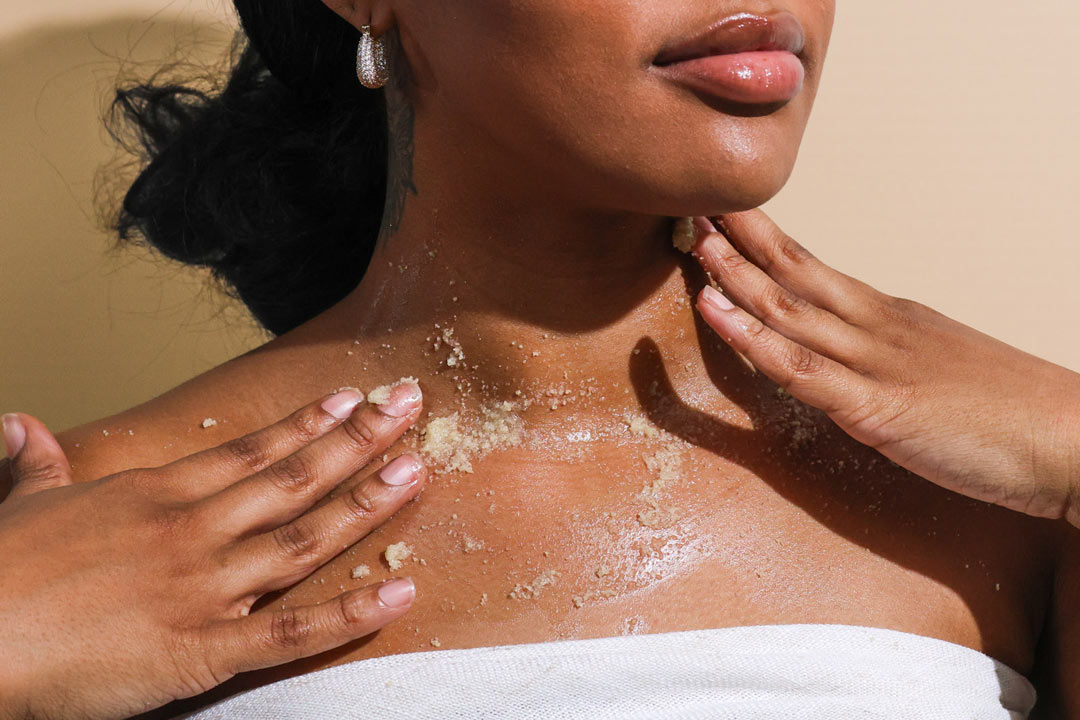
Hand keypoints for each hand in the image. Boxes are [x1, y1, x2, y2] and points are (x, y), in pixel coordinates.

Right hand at [0, 382, 426, 719]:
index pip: (249, 450)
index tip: (351, 397)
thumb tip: (19, 425)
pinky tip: (399, 595)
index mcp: (156, 495)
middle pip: (293, 478)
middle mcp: (192, 530)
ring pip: (304, 540)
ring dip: (366, 505)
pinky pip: (291, 631)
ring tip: (417, 473)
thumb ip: (38, 464)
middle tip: (409, 406)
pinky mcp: (201, 649)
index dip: (306, 424)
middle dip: (358, 441)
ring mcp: (203, 587)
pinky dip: (349, 614)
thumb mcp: (21, 504)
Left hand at [686, 211, 1079, 527]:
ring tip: (697, 246)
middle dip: (741, 240)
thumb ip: (883, 362)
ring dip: (737, 277)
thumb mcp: (936, 370)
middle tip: (696, 207)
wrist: (1074, 441)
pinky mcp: (879, 408)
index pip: (813, 270)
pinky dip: (754, 341)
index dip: (765, 242)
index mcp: (889, 318)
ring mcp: (877, 363)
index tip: (727, 217)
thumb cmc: (1009, 413)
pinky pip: (803, 371)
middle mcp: (878, 328)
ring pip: (791, 310)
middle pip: (797, 272)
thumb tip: (838, 362)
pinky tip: (718, 316)